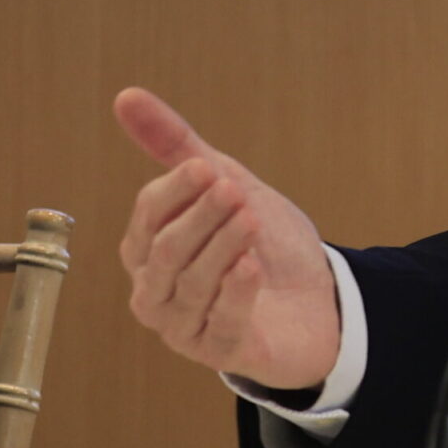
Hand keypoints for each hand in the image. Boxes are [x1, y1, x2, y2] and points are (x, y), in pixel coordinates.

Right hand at [114, 86, 340, 390]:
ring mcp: (185, 327)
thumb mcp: (228, 186)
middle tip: (233, 190)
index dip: (175, 191)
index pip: (147, 216)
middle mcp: (157, 291)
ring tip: (250, 218)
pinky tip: (251, 267)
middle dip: (200, 218)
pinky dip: (235, 294)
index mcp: (150, 250)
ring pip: (190, 286)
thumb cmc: (264, 242)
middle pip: (166, 252)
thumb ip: (177, 147)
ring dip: (221, 248)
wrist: (320, 297)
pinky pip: (219, 325)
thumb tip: (126, 96)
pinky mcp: (221, 352)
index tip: (208, 167)